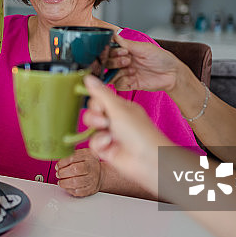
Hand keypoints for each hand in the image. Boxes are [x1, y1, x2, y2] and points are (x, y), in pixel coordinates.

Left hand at [55, 148, 102, 196]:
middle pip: (75, 170)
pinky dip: (69, 189)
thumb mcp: (82, 154)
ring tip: (61, 181)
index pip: (73, 158)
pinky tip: (67, 186)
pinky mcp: (90, 189)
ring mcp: (92, 179)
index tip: (57, 166)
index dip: (62, 163)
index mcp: (88, 156)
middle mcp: (92, 167)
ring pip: (76, 182)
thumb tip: (57, 159)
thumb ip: (71, 155)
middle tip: (58, 174)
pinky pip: (78, 191)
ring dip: (64, 182)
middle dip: (62, 173)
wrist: (100, 174)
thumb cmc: (88, 164)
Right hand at [82, 75, 165, 193]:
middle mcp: (115, 120)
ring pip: (91, 129)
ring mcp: (111, 135)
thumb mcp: (118, 108)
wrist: (148, 160)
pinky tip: (109, 145)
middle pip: (92, 113)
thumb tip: (88, 77)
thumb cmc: (140, 132)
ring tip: (108, 135)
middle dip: (94, 117)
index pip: (100, 99)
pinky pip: (93, 144)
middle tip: (103, 121)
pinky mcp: (107, 150)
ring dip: (97, 132)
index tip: (99, 106)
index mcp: (121, 107)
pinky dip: (99, 144)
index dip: (95, 102)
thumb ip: (101, 93)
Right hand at [105, 32, 182, 92]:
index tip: (122, 51)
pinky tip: (133, 78)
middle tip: (127, 61)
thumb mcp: (145, 48)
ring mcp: (126, 74)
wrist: (172, 74)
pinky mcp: (130, 84)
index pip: (110, 51)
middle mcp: (125, 62)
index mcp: (127, 51)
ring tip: (131, 70)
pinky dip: (123, 81)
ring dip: (119, 72)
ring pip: (111, 75)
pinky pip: (118, 85)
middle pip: (108, 64)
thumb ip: (128, 44)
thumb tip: (114, 35)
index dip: (113, 52)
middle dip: (115, 62)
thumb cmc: (162, 58)